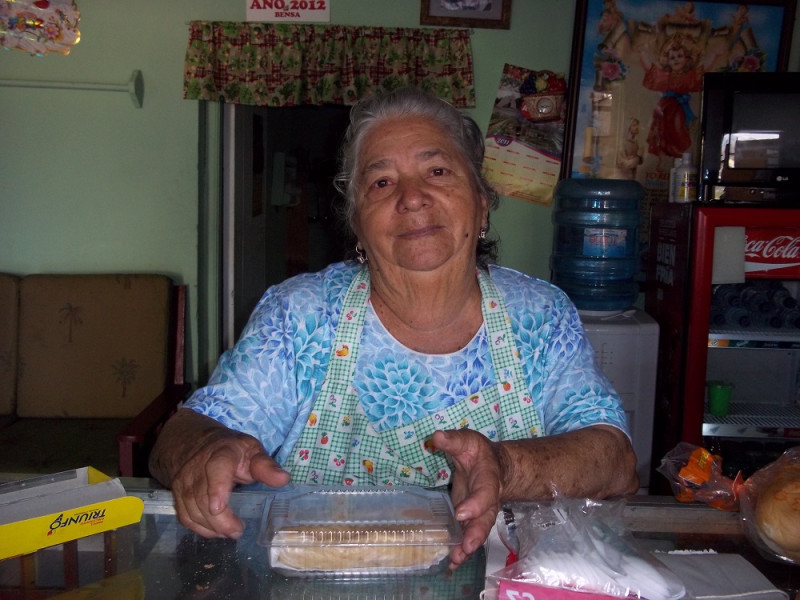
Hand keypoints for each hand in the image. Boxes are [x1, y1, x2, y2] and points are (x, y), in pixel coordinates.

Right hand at [169, 428, 289, 538]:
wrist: (197, 444)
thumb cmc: (232, 451)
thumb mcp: (252, 451)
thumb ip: (266, 466)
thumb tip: (284, 479)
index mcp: (221, 453)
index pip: (216, 469)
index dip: (216, 488)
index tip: (219, 507)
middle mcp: (197, 467)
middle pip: (202, 496)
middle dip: (219, 519)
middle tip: (237, 530)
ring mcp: (184, 481)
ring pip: (192, 509)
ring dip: (211, 526)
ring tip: (231, 532)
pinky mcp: (178, 495)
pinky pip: (185, 516)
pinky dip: (200, 528)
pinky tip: (216, 531)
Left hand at [431, 429, 506, 569]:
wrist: (494, 466)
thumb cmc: (478, 453)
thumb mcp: (467, 441)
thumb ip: (454, 440)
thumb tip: (437, 436)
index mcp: (488, 479)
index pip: (485, 493)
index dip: (475, 504)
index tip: (460, 513)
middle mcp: (487, 501)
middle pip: (485, 520)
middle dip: (475, 534)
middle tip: (465, 547)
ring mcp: (480, 514)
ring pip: (477, 533)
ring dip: (467, 548)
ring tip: (455, 560)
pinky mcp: (471, 521)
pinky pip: (468, 538)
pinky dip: (461, 552)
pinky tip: (451, 564)